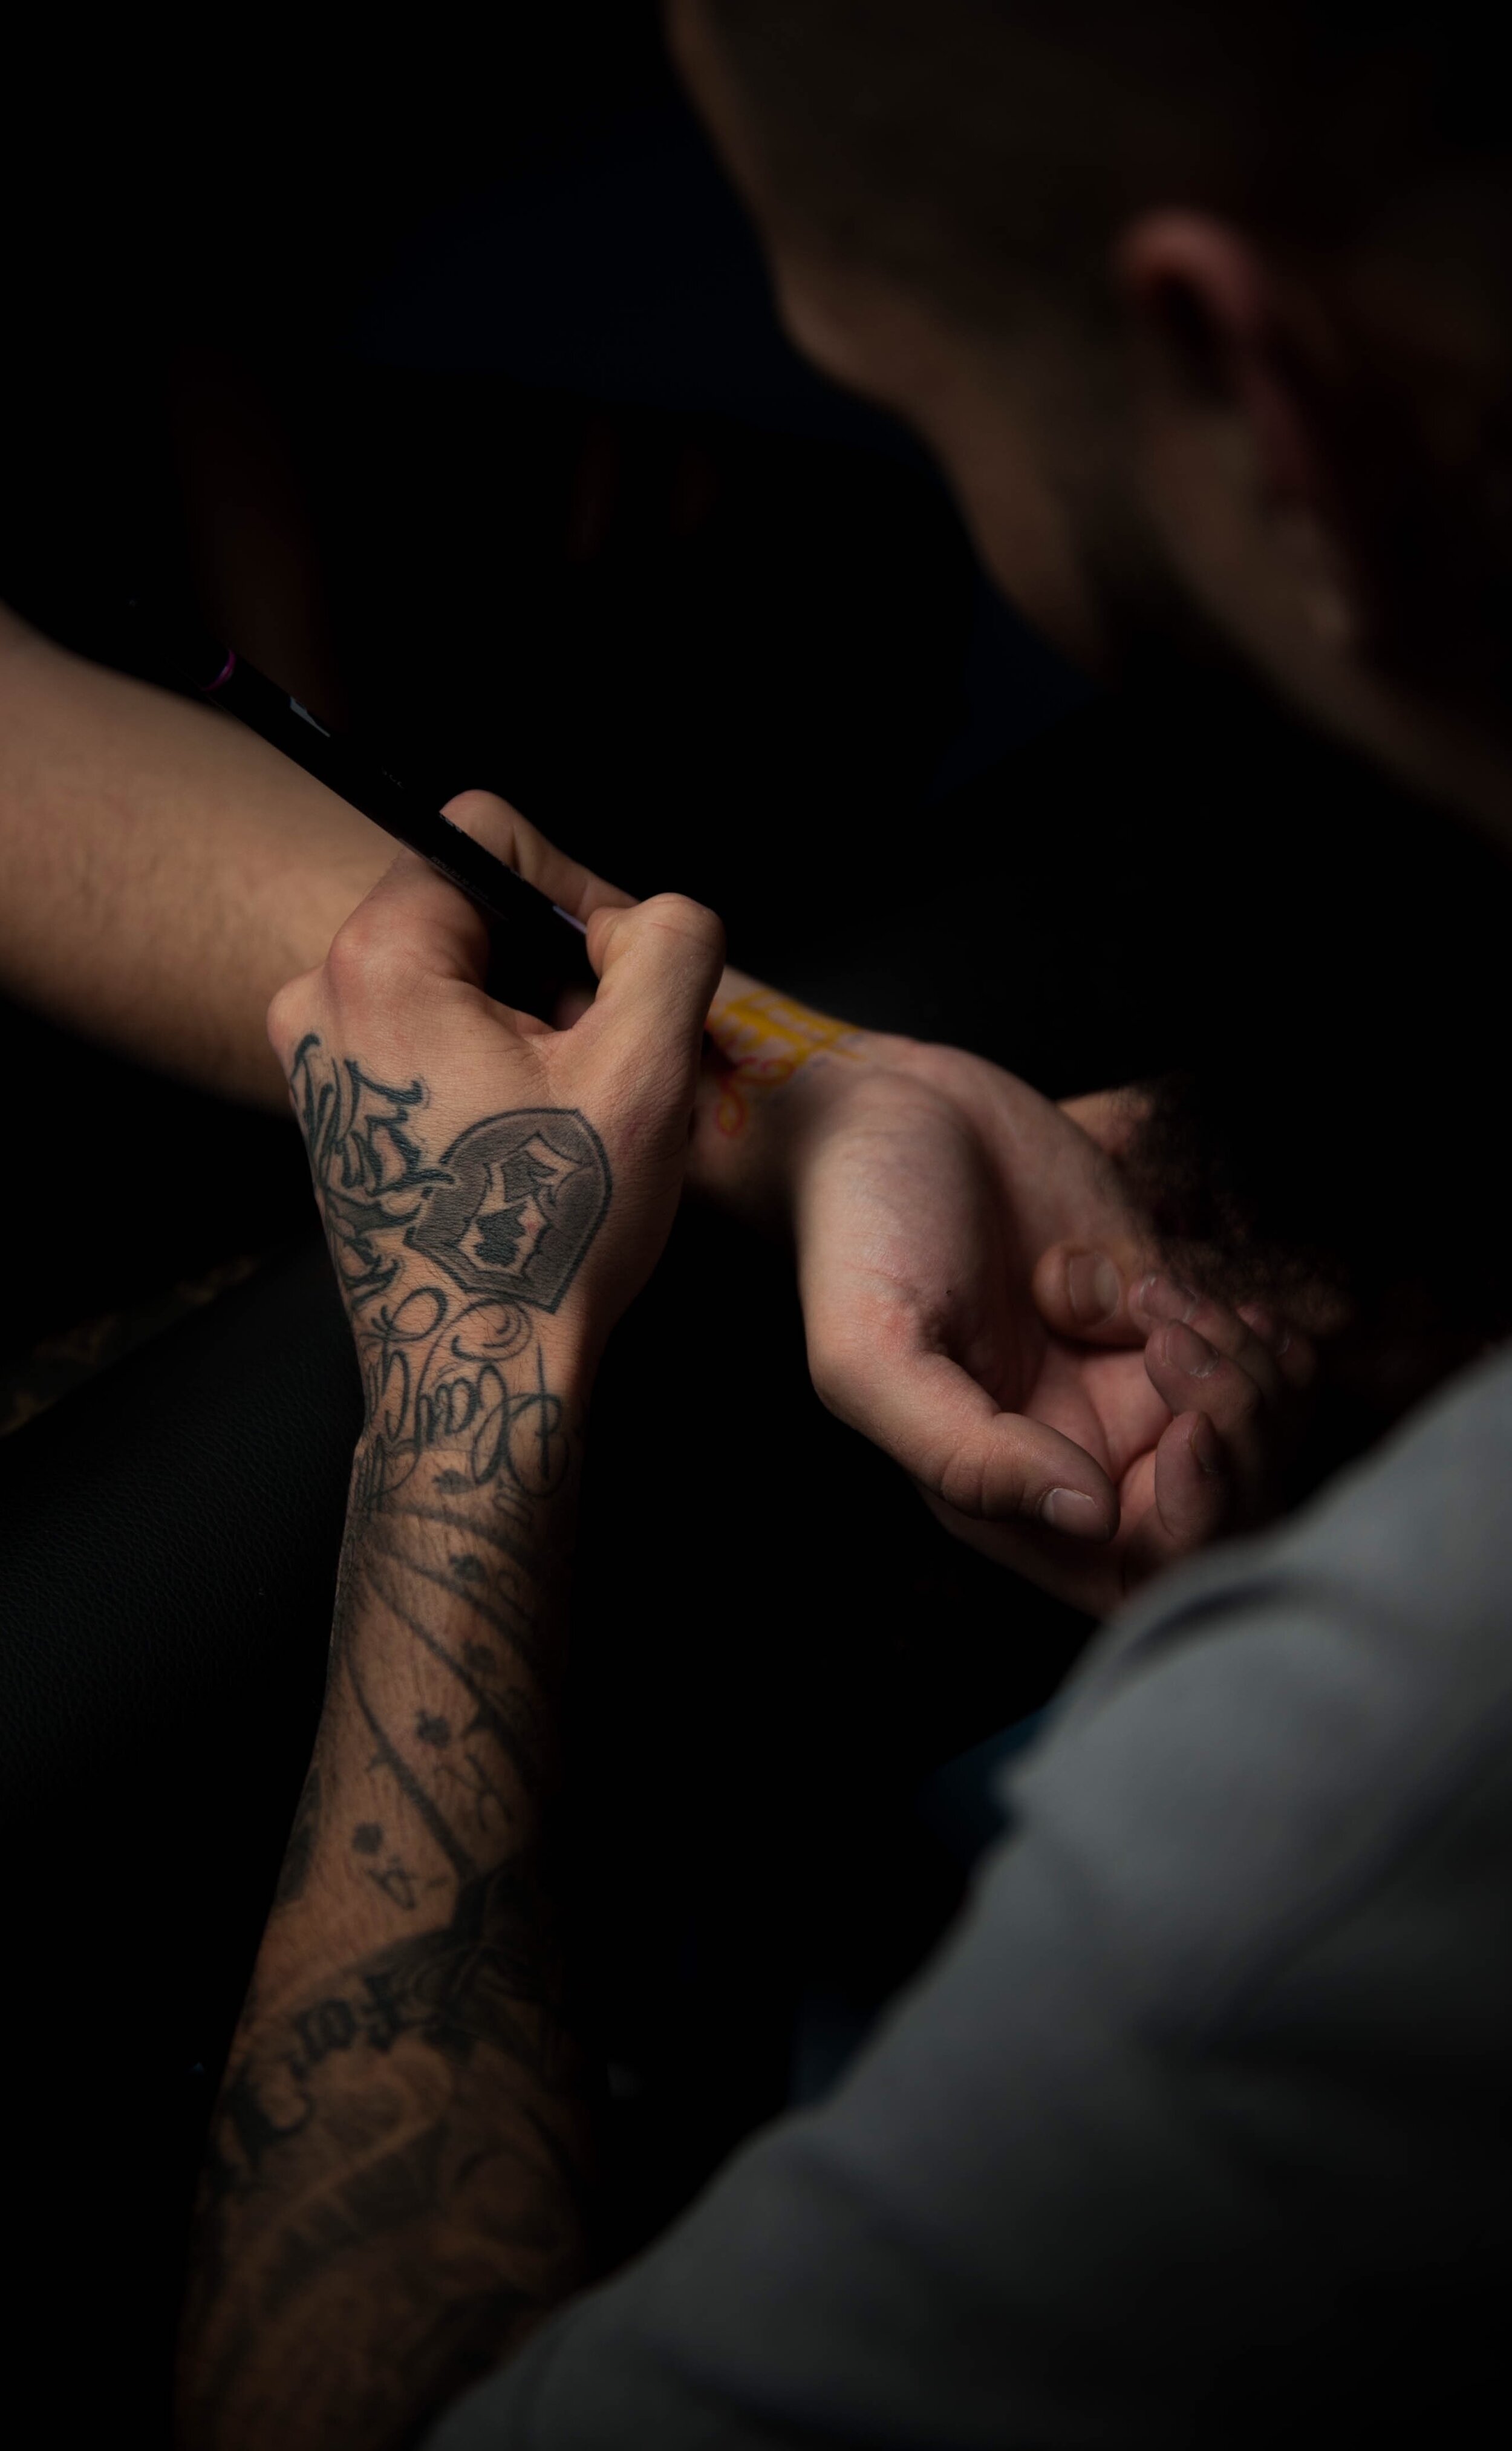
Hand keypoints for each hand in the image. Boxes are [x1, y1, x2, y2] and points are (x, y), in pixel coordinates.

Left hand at [267, 809, 722, 1384]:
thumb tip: (652, 919)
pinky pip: (427, 1038)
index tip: (618, 976)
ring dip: (530, 1023)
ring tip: (569, 1112)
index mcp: (377, 961)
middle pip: (470, 907)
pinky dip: (490, 1066)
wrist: (476, 1370)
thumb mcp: (648, 1066)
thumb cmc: (548, 1232)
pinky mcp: (334, 1112)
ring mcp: (316, 1061)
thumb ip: (672, 941)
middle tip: (603, 1061)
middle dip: (555, 967)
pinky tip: (527, 1141)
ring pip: (455, 977)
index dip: (576, 888)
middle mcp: (319, 998)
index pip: (485, 833)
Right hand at [385, 795, 1309, 1614]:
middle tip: (1176, 1337)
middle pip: (1226, 1512)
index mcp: (1007, 1494)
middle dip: (1238, 1434)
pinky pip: (1262, 1361)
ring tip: (1160, 1297)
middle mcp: (1080, 1455)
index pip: (1144, 1570)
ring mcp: (1133, 1387)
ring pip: (1258, 1436)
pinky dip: (1254, 1327)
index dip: (1196, 1518)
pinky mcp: (1167, 1318)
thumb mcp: (873, 1352)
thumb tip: (1090, 1517)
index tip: (1187, 1426)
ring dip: (1243, 1367)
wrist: (890, 1110)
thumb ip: (964, 1454)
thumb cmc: (859, 1232)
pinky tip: (1182, 1286)